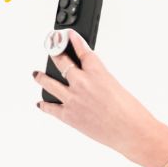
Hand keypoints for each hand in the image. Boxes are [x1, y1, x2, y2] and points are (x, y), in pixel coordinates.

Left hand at [33, 30, 167, 166]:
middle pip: (62, 62)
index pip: (82, 50)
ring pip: (50, 83)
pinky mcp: (68, 116)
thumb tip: (90, 84)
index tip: (69, 35)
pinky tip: (41, 104)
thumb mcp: (116, 87)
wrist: (130, 131)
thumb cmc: (130, 112)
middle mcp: (82, 82)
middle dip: (55, 53)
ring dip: (42, 77)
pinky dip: (45, 106)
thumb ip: (100, 82)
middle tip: (51, 49)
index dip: (75, 41)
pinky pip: (51, 108)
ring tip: (37, 74)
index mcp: (97, 72)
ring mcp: (72, 99)